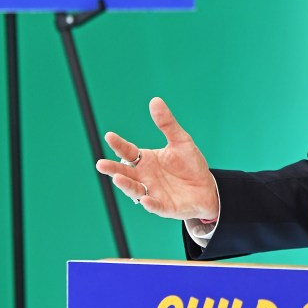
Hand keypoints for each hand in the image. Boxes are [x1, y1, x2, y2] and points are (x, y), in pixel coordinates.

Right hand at [95, 97, 218, 220]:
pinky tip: (145, 199)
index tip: (109, 136)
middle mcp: (144, 177)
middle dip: (113, 169)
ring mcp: (152, 192)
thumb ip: (167, 124)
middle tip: (101, 164)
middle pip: (125, 172)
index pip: (128, 152)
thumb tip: (155, 100)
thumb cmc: (190, 164)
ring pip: (135, 189)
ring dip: (126, 185)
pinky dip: (149, 203)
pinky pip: (155, 206)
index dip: (119, 144)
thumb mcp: (181, 140)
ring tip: (117, 178)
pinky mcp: (164, 207)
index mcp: (146, 160)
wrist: (207, 188)